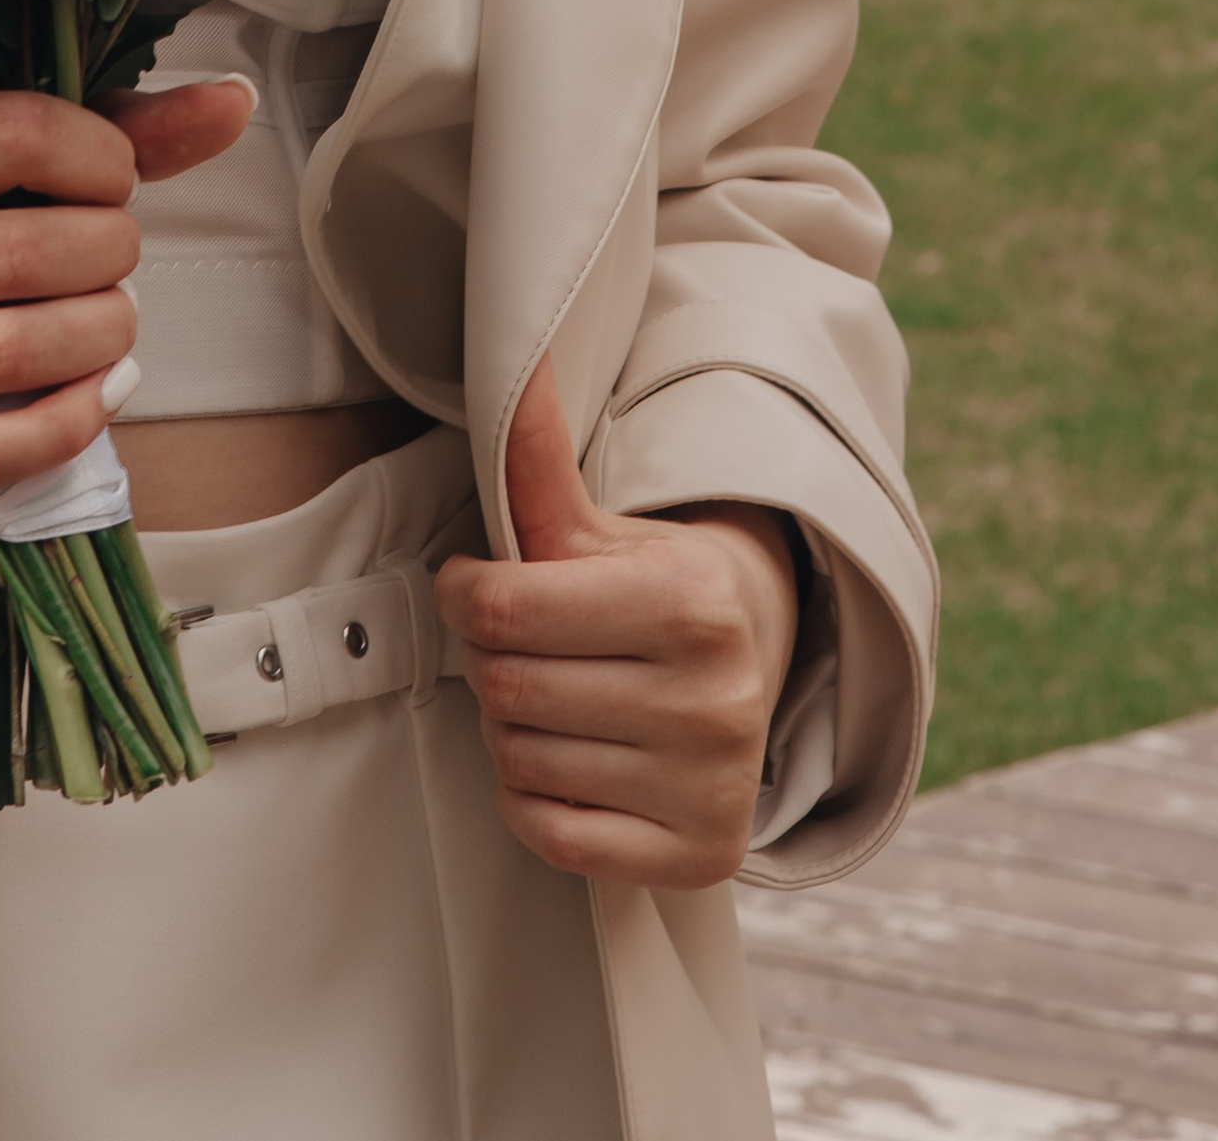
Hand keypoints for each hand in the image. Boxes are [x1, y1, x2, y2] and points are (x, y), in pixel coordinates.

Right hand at [0, 80, 247, 498]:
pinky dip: (69, 423)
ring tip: (109, 318)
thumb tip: (227, 103)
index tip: (113, 173)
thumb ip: (68, 130)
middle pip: (23, 254)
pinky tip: (94, 392)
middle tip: (115, 252)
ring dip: (101, 335)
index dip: (97, 154)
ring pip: (13, 354)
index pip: (6, 134)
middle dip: (110, 251)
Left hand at [434, 357, 801, 890]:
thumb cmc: (655, 586)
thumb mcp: (601, 525)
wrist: (755, 662)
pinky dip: (531, 801)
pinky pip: (550, 836)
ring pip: (521, 763)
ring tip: (553, 698)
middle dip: (491, 664)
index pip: (505, 612)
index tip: (469, 585)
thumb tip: (519, 362)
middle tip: (523, 647)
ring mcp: (712, 786)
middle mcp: (716, 699)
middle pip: (507, 690)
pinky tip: (568, 761)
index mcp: (692, 602)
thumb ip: (540, 461)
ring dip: (510, 732)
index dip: (462, 595)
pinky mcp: (698, 856)